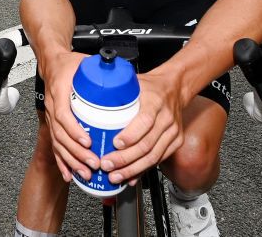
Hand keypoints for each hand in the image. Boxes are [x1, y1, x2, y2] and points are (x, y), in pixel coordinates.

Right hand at [39, 51, 95, 182]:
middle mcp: (53, 107)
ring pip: (58, 143)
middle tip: (93, 163)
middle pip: (61, 135)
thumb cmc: (68, 64)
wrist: (51, 62)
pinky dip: (62, 161)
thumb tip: (122, 75)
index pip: (64, 115)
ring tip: (85, 172)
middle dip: (77, 153)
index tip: (88, 141)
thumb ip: (102, 69)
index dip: (75, 130)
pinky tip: (68, 174)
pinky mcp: (54, 124)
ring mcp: (52, 117)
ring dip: (71, 160)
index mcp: (59, 91)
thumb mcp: (83, 62)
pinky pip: (55, 145)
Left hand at [99, 70, 186, 185]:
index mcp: (155, 101)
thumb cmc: (150, 86)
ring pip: (153, 157)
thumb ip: (114, 91)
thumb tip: (86, 96)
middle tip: (106, 165)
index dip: (130, 135)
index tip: (115, 143)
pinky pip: (159, 160)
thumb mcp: (133, 83)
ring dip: (132, 169)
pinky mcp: (175, 142)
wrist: (174, 88)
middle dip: (125, 159)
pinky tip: (130, 177)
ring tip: (115, 176)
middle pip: (146, 144)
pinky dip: (143, 170)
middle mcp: (166, 118)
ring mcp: (172, 132)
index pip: (144, 121)